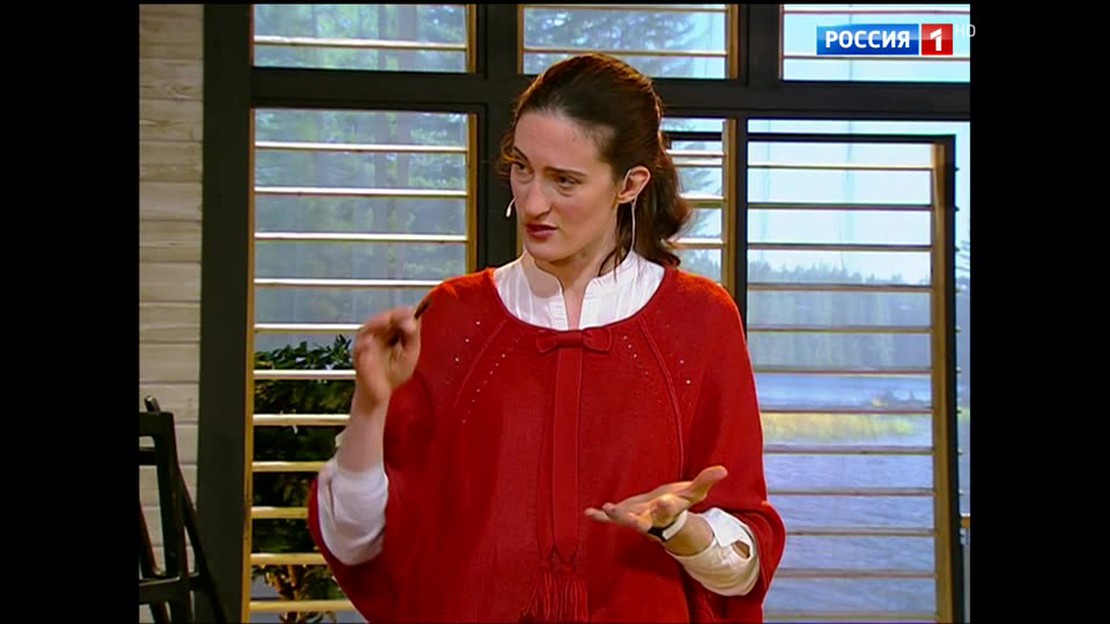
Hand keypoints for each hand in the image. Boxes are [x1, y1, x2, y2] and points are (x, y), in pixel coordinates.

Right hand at [350, 306, 421, 414]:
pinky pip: (360, 346)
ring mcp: (366, 344)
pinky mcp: (359, 355)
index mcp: (390, 333)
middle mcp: (377, 335)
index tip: (413, 311)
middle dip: (394, 316)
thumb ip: (412, 336)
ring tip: (389, 320)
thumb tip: (414, 318)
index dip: (403, 312)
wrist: (380, 394)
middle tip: (405, 315)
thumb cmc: (393, 374)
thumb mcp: (410, 354)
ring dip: (379, 322)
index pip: (396, 317)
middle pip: (383, 318)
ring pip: (369, 327)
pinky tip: (372, 339)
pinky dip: (366, 341)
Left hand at [584, 465, 727, 536]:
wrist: (667, 518)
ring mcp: (636, 518)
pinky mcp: (625, 515)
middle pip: (642, 521)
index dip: (666, 505)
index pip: (669, 509)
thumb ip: (706, 480)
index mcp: (668, 511)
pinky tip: (588, 512)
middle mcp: (651, 518)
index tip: (664, 501)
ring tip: (607, 508)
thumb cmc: (680, 502)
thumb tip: (723, 470)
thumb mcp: (694, 492)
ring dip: (615, 515)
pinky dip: (600, 516)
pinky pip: (611, 519)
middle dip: (633, 519)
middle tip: (623, 514)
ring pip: (625, 520)